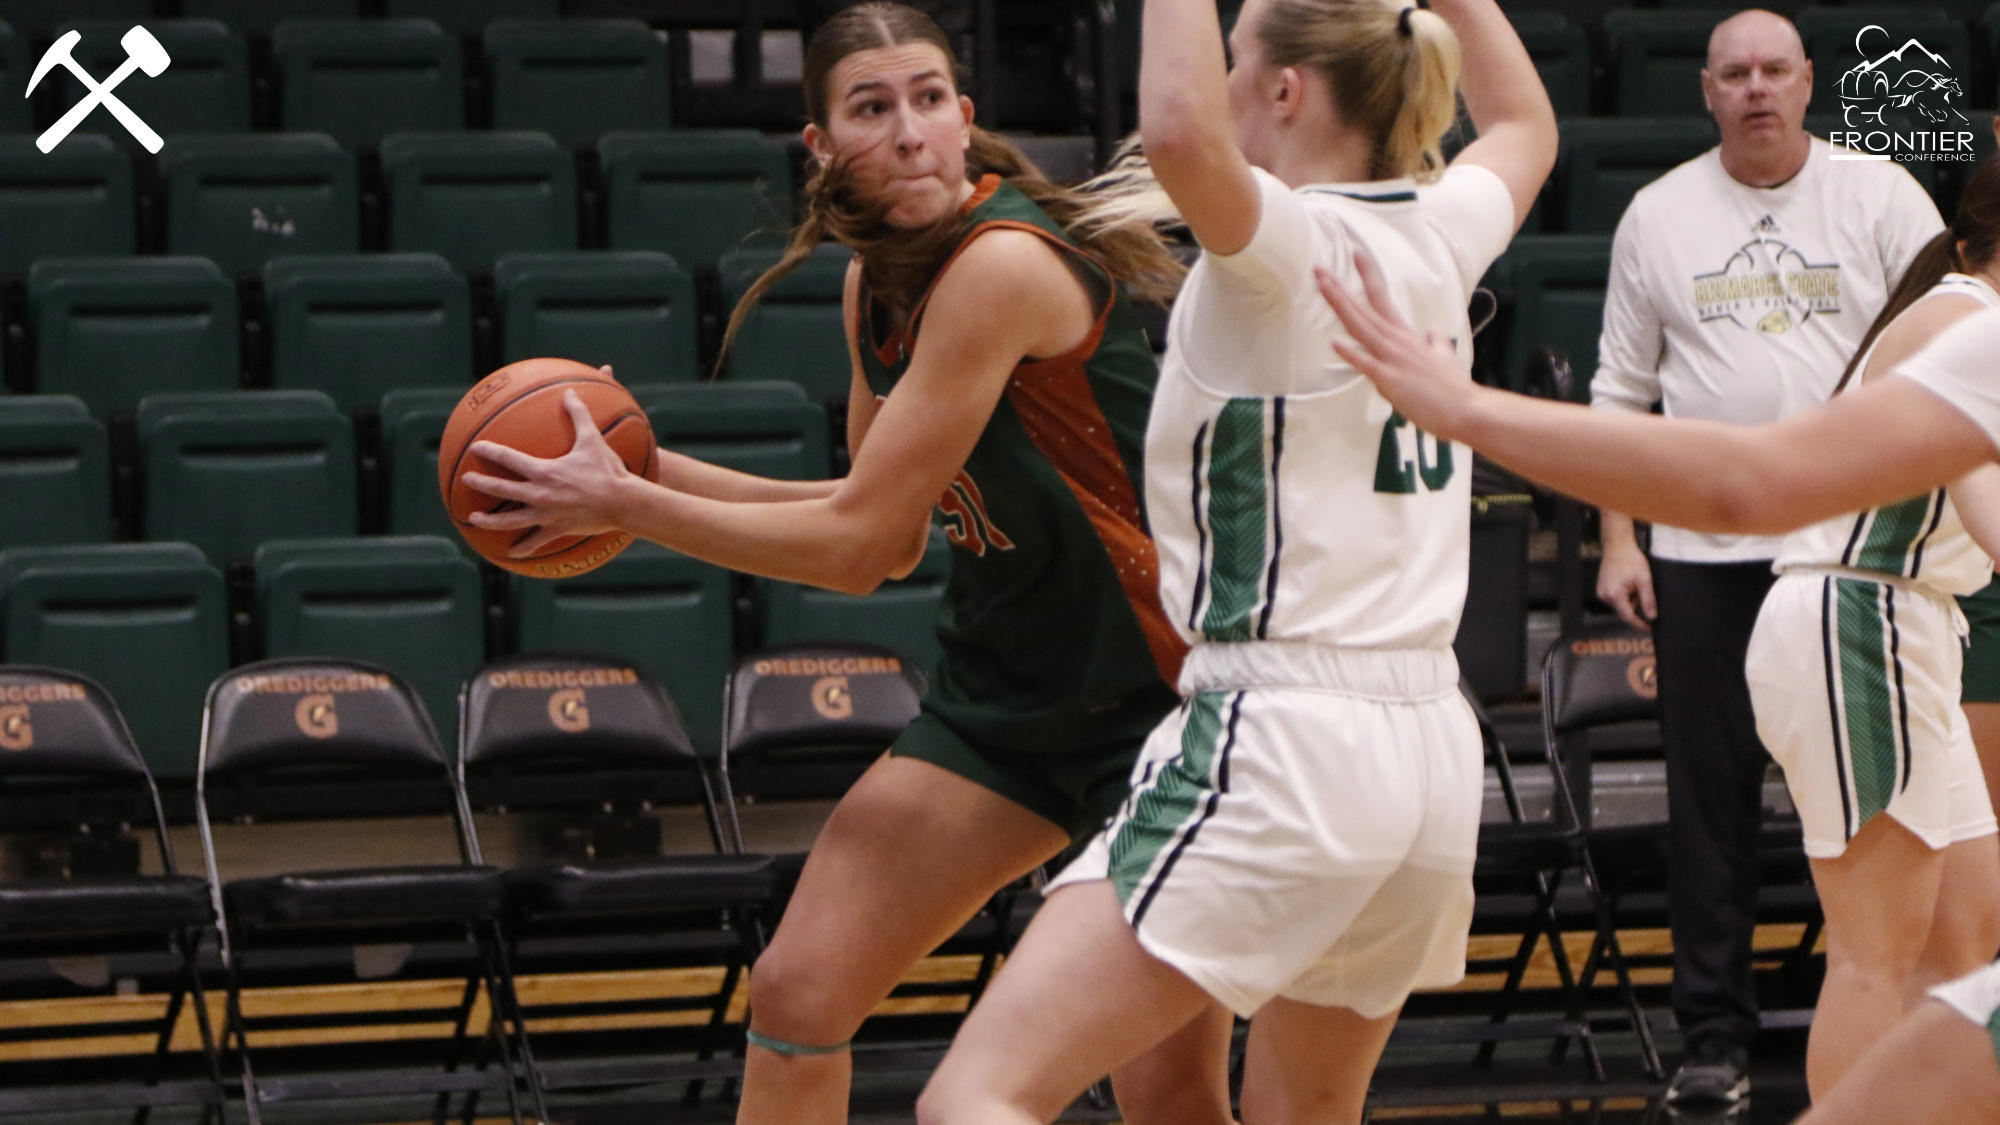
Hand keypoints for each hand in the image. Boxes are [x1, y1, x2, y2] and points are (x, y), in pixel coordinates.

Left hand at [462, 390, 635, 555]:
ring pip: (510, 520)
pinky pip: (535, 541)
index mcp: (544, 472)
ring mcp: (546, 514)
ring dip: (490, 520)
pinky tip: (511, 552)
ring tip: (474, 518)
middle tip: (466, 479)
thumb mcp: (592, 440)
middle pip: (502, 489)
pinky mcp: (556, 529)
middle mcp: (539, 494)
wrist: (622, 502)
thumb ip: (578, 415)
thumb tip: (569, 393)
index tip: (476, 448)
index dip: (490, 451)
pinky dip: (522, 546)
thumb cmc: (607, 470)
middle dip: (481, 483)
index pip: (509, 459)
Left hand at [1314, 251, 1473, 440]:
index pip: (1382, 298)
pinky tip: (1335, 342)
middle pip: (1363, 310)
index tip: (1355, 253)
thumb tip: (1434, 331)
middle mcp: (1397, 341)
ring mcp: (1393, 359)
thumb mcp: (1445, 358)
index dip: (1368, 275)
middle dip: (1339, 289)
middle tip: (1319, 268)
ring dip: (1340, 306)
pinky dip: (1352, 353)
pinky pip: (1367, 365)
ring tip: (1323, 286)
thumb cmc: (1453, 388)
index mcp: (1405, 335)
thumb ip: (1437, 343)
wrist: (1467, 410)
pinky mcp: (1391, 380)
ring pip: (1361, 328)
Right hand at [1596, 539, 1656, 631]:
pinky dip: (1624, 595)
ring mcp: (1601, 593)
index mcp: (1615, 595)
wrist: (1617, 547)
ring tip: (1634, 582)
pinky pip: (1615, 599)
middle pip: (1624, 610)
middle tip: (1642, 589)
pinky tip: (1627, 582)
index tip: (1650, 628)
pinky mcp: (1601, 589)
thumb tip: (1651, 616)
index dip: (1640, 624)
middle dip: (1636, 604)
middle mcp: (1605, 596)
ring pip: (1620, 605)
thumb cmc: (1631, 560)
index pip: (1628, 617)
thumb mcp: (1645, 580)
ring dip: (1630, 599)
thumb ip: (1648, 600)